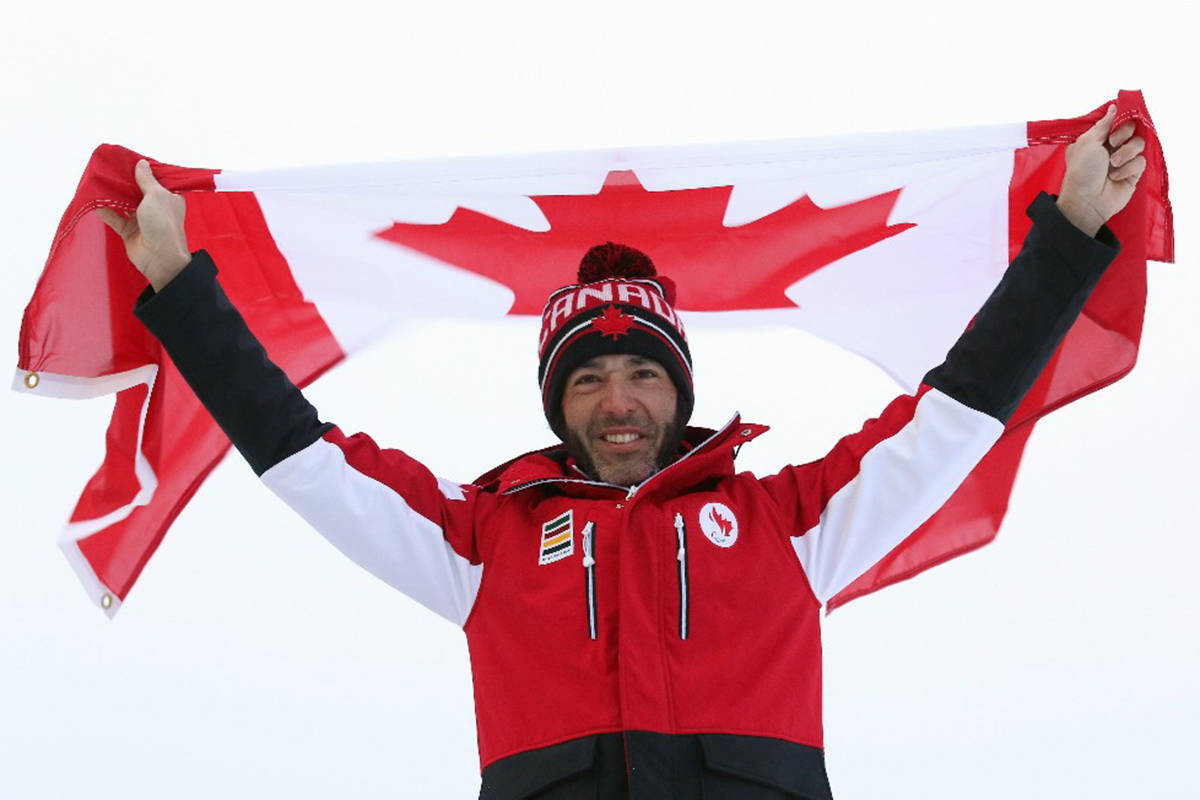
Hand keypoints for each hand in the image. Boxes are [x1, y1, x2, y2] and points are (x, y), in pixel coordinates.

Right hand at [97, 159, 191, 290]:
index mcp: (168, 197)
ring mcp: (142, 219)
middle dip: (123, 181)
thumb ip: (146, 180)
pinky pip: (114, 217)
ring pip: (124, 203)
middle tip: (107, 168)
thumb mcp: (156, 196)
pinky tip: (95, 201)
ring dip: (112, 194)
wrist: (159, 258)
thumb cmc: (163, 224)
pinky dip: (105, 210)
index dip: (141, 171)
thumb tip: (142, 163)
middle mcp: (155, 207)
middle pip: (136, 190)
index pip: (154, 180)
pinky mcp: (129, 230)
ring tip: (98, 181)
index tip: (126, 160)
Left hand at [1056, 104, 1146, 236]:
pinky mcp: (1133, 173)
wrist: (1087, 201)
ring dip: (1125, 153)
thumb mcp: (1088, 142)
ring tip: (1112, 164)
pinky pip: (1141, 161)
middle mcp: (1110, 147)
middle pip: (1131, 128)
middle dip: (1124, 133)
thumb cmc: (1081, 171)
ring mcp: (1122, 160)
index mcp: (1097, 138)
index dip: (1120, 120)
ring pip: (1138, 144)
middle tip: (1113, 143)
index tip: (1118, 122)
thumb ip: (1104, 124)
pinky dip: (1128, 168)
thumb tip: (1114, 107)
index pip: (1117, 120)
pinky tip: (1116, 177)